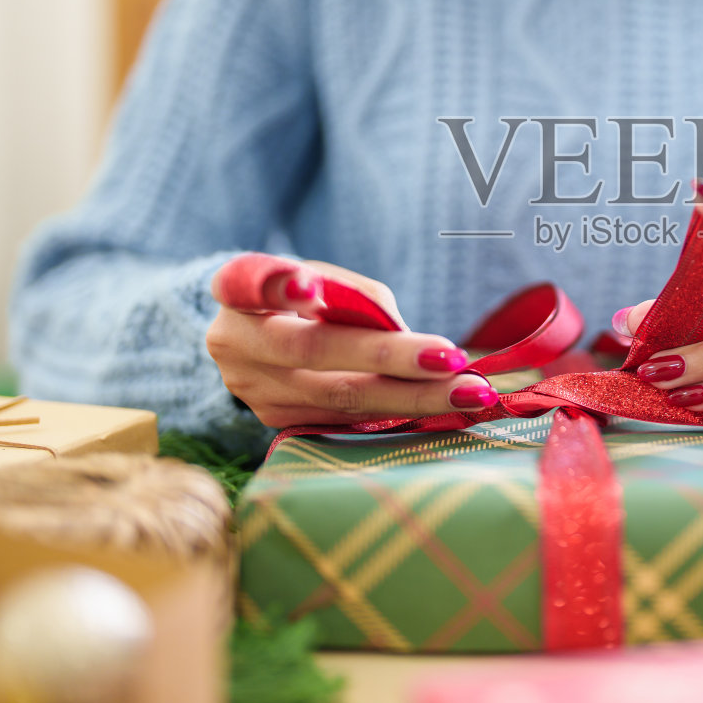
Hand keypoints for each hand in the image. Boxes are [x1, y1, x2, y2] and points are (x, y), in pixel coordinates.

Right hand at [207, 258, 496, 428]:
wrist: (256, 340)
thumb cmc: (302, 297)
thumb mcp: (320, 278)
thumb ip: (356, 299)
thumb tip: (411, 342)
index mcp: (236, 293)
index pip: (248, 284)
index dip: (277, 287)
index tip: (309, 288)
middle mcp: (234, 345)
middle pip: (314, 351)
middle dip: (389, 358)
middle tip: (451, 360)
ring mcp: (254, 392)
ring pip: (338, 398)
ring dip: (411, 397)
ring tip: (468, 392)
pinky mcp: (279, 423)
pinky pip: (346, 419)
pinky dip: (398, 412)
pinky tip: (445, 409)